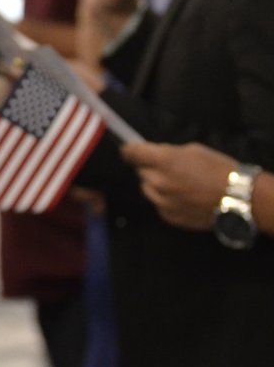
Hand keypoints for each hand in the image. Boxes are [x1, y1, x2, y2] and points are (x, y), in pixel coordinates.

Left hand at [121, 141, 237, 230]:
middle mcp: (157, 182)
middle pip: (140, 171)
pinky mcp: (167, 216)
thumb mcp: (195, 150)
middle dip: (149, 168)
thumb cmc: (220, 169)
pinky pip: (159, 204)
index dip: (129, 150)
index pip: (131, 153)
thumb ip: (169, 153)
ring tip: (178, 183)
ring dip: (156, 184)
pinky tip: (183, 197)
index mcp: (164, 161)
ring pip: (147, 189)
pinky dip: (166, 199)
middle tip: (166, 168)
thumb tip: (154, 154)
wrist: (238, 197)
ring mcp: (161, 201)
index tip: (129, 150)